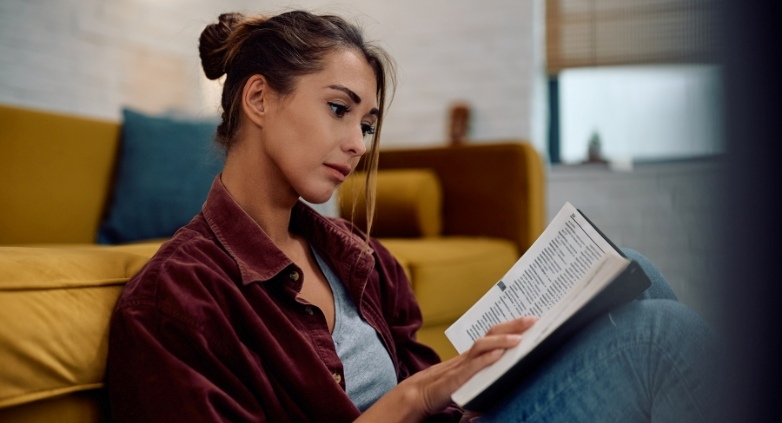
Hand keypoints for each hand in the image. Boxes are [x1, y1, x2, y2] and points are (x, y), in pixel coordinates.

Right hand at [358, 316, 537, 421]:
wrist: (420, 394)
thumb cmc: (447, 386)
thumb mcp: (471, 375)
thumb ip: (487, 369)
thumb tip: (509, 364)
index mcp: (474, 353)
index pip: (495, 333)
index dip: (513, 325)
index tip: (533, 320)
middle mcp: (470, 355)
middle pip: (492, 332)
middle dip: (513, 325)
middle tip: (533, 319)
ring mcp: (462, 364)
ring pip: (482, 345)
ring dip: (502, 340)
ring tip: (520, 338)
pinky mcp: (457, 378)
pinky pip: (473, 366)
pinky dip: (486, 359)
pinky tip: (499, 356)